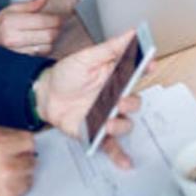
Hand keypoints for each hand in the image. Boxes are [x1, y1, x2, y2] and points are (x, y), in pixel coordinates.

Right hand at [0, 0, 61, 55]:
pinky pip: (41, 53)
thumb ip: (30, 5)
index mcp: (12, 23)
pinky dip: (46, 47)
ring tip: (51, 31)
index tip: (60, 17)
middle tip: (59, 24)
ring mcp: (18, 51)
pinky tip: (43, 41)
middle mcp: (14, 38)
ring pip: (47, 46)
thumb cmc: (1, 23)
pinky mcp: (22, 59)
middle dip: (57, 29)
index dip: (56, 19)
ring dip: (53, 39)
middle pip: (48, 35)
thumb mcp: (11, 9)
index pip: (42, 21)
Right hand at [0, 129, 35, 195]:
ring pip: (28, 180)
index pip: (28, 141)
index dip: (23, 145)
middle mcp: (5, 167)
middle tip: (10, 167)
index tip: (21, 149)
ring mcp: (9, 190)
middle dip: (21, 163)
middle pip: (31, 161)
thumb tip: (6, 138)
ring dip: (19, 181)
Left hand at [33, 30, 146, 168]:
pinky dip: (120, 154)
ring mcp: (107, 115)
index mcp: (115, 76)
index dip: (146, 68)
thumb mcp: (86, 57)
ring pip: (125, 123)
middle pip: (134, 102)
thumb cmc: (66, 74)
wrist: (45, 94)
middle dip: (130, 102)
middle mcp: (115, 97)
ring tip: (106, 122)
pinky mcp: (97, 132)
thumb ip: (110, 47)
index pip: (137, 73)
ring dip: (120, 125)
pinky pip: (112, 145)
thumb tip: (132, 33)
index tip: (149, 63)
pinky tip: (126, 162)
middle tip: (118, 100)